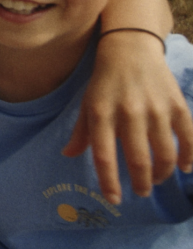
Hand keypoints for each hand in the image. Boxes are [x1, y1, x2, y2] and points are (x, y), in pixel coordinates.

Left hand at [63, 32, 192, 203]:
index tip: (115, 199)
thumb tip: (68, 156)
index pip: (104, 156)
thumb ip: (81, 132)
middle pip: (138, 160)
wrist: (130, 49)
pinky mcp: (176, 104)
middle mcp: (128, 112)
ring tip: (156, 179)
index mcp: (101, 114)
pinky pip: (188, 137)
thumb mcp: (87, 104)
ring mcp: (155, 109)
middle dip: (141, 183)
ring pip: (165, 153)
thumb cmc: (105, 82)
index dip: (109, 182)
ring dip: (162, 173)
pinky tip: (184, 168)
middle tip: (141, 191)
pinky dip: (189, 157)